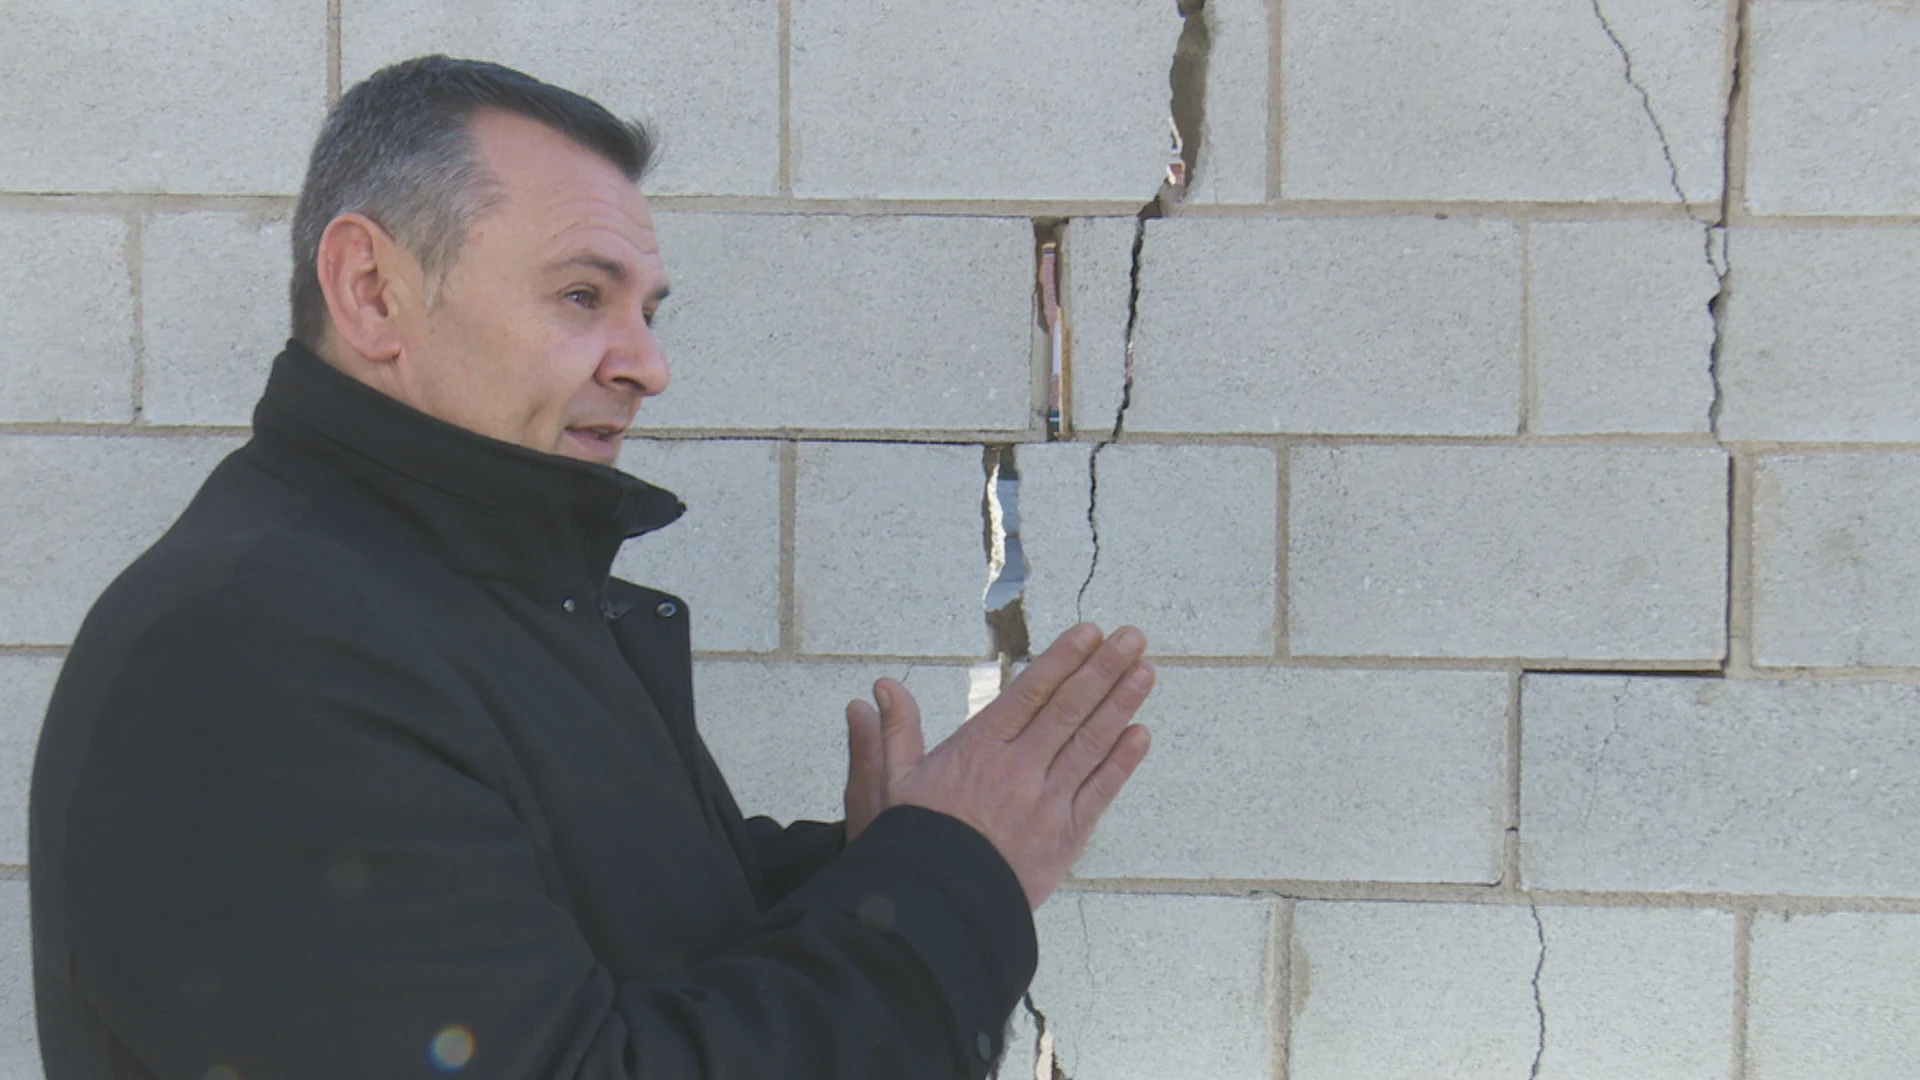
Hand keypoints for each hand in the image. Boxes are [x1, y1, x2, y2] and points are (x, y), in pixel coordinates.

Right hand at [845, 624, 1154, 908]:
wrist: (935, 910)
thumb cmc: (912, 845)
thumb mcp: (889, 784)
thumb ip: (891, 733)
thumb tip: (878, 689)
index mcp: (979, 749)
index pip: (1031, 692)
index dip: (1063, 659)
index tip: (1090, 632)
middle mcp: (1018, 768)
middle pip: (1069, 708)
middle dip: (1104, 669)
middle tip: (1133, 637)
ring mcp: (1046, 802)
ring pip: (1090, 743)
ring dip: (1121, 704)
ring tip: (1146, 670)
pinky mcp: (1064, 837)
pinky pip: (1099, 791)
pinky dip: (1121, 762)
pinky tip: (1140, 734)